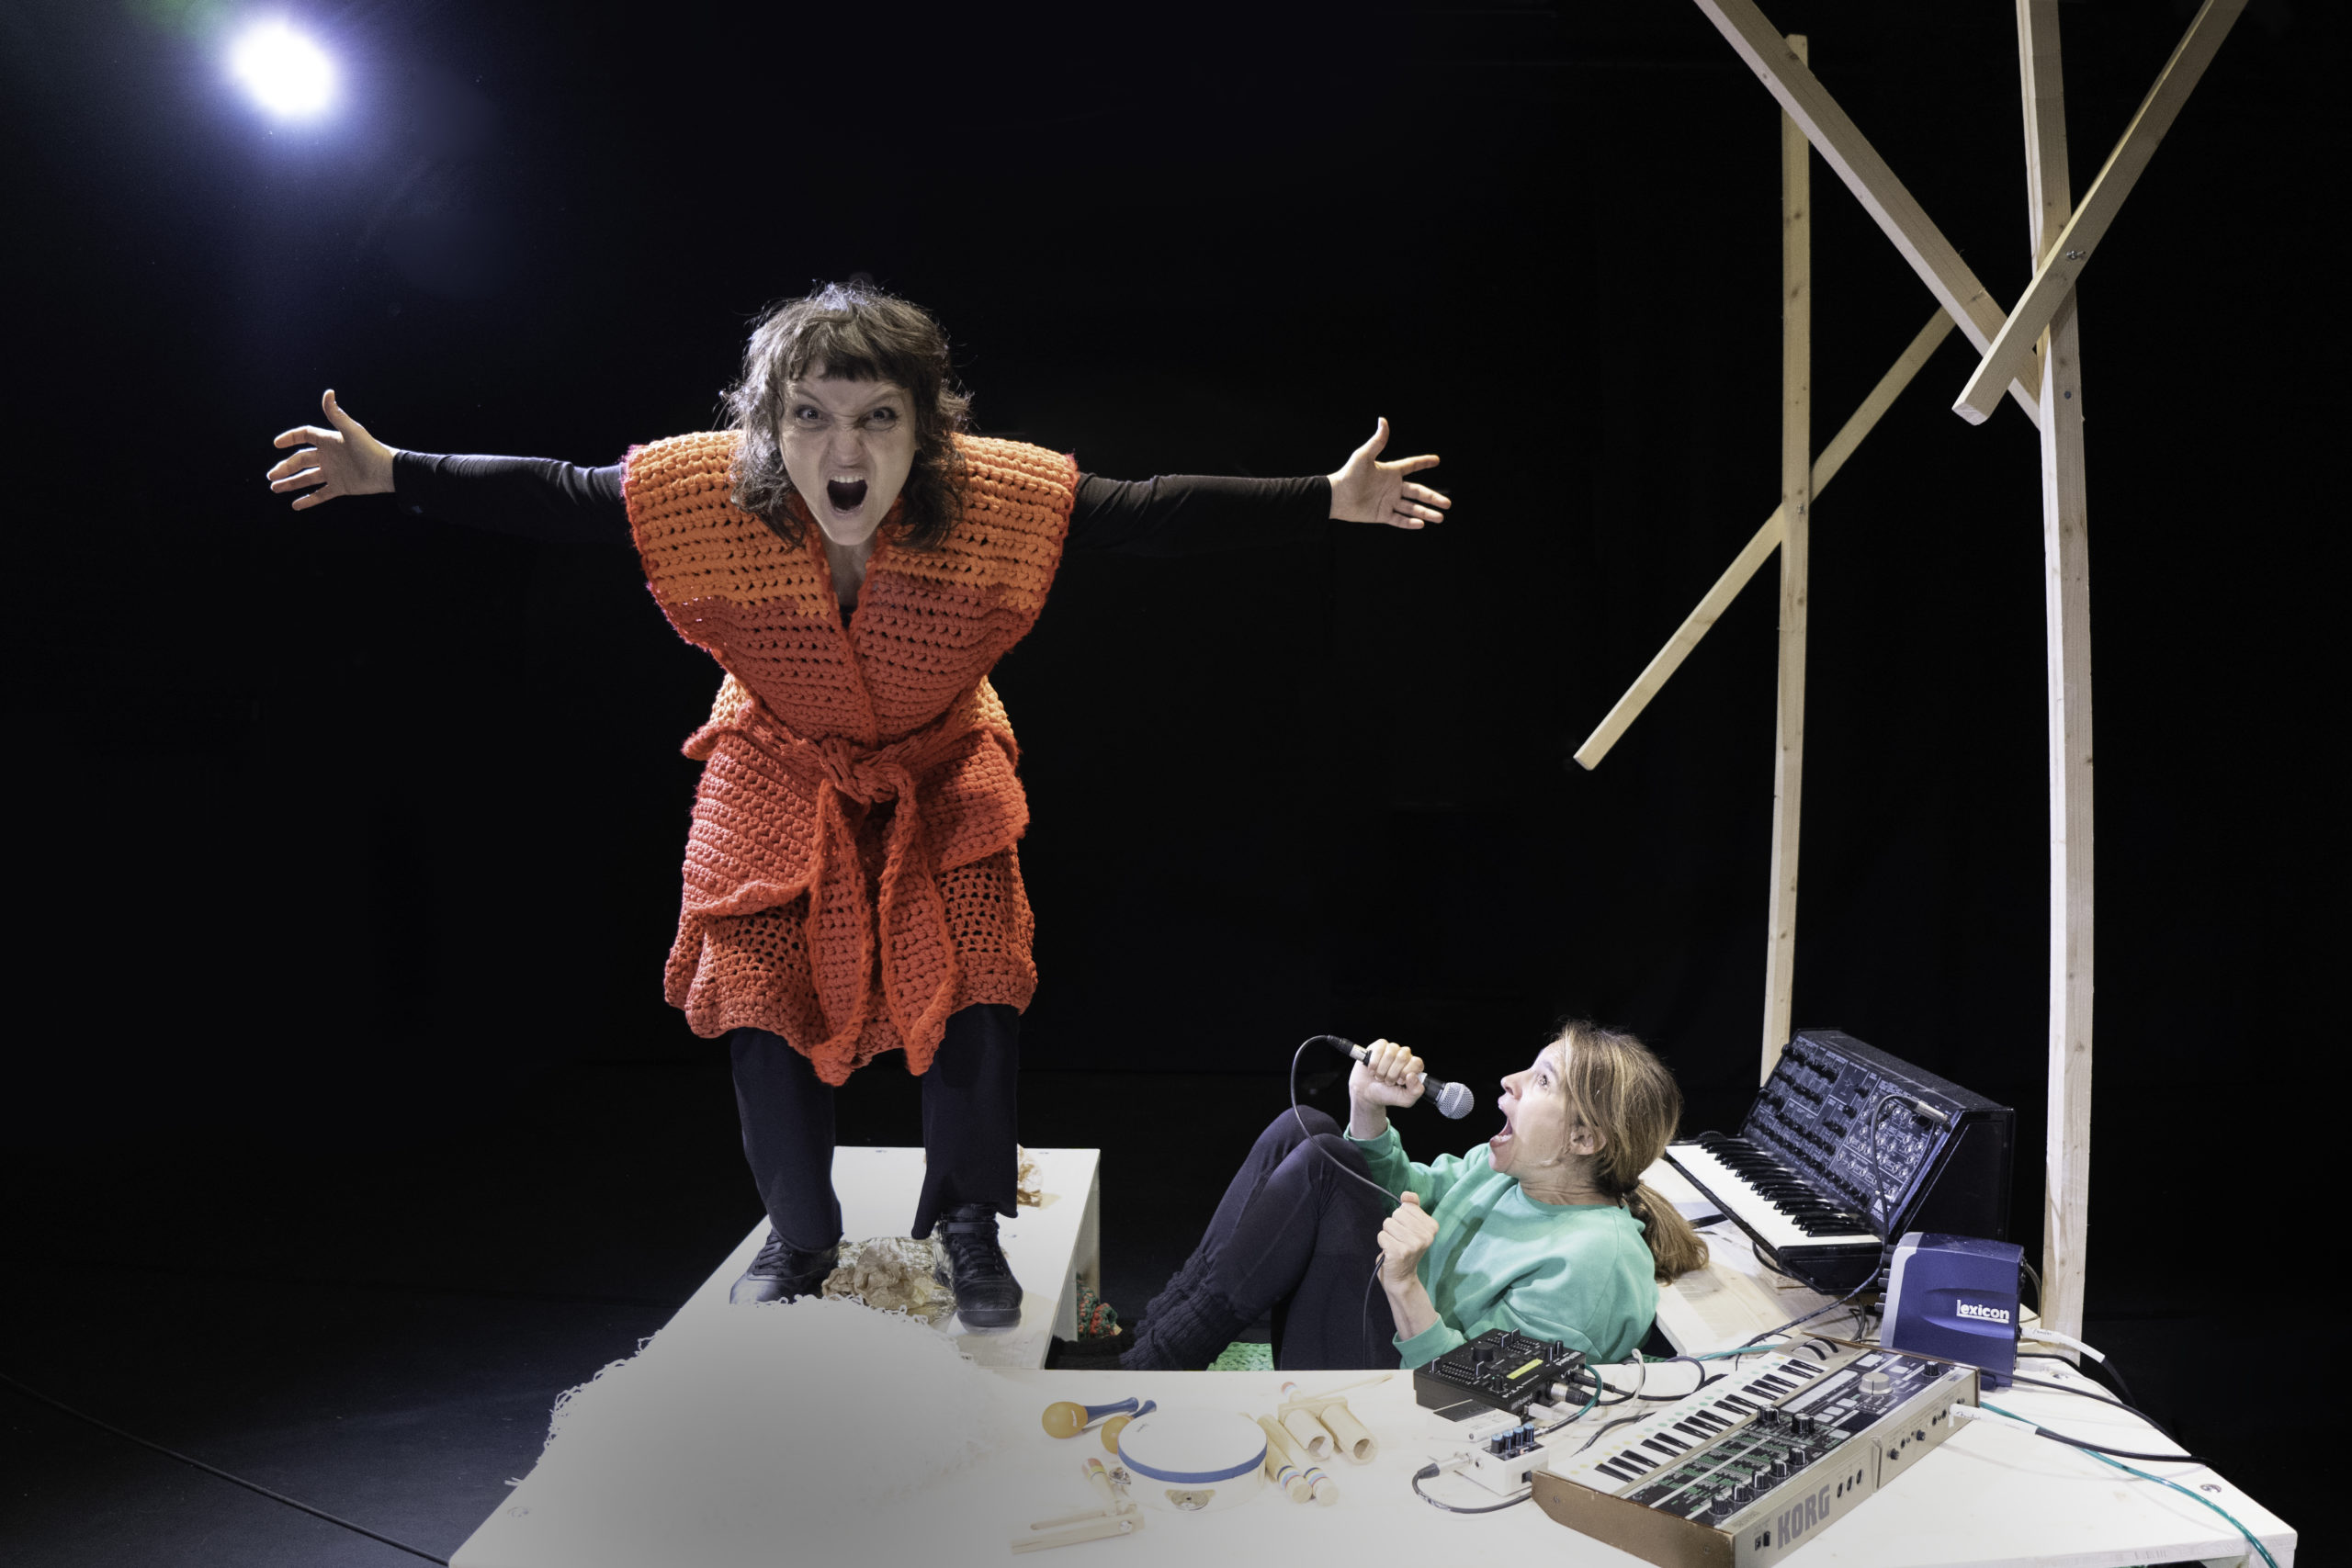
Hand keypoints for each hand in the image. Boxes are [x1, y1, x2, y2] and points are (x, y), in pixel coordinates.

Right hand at [267, 390, 396, 509]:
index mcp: (329, 441)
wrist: (388, 472)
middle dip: (285, 468)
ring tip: (274, 488)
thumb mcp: (351, 431)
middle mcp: (329, 456)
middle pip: (301, 460)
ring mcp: (333, 473)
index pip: (305, 436)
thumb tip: (328, 392)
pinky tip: (295, 505)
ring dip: (291, 483)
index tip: (276, 444)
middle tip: (271, 475)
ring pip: (307, 478)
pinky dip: (308, 500)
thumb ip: (337, 414)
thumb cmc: (371, 449)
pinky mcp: (340, 487)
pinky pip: (320, 494)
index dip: (290, 438)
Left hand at [1326, 418, 1448, 529]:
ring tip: (1440, 518)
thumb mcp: (1364, 456)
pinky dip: (1410, 523)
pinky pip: (1399, 519)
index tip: (1437, 460)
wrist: (1336, 496)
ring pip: (1411, 508)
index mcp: (1390, 472)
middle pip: (1418, 492)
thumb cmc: (1349, 474)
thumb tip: (1383, 420)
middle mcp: (1392, 487)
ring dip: (1426, 512)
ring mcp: (1388, 502)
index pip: (1411, 466)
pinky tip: (1421, 524)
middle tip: (1448, 504)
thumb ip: (1378, 441)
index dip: (1423, 462)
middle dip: (1433, 498)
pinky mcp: (1381, 515)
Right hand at [1347, 1037, 1424, 1135]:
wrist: (1366, 1093)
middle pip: (1402, 1057)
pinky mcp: (1379, 1046)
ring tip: (1380, 1076)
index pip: (1416, 1062)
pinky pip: (1379, 1049)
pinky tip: (1372, 1070)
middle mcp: (1404, 1055)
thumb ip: (1416, 1091)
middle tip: (1388, 1081)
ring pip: (1390, 1054)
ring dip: (1382, 1070)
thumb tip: (1412, 1075)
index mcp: (1413, 1066)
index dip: (1406, 1073)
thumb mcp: (1405, 1099)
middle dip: (1392, 1074)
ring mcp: (1392, 1049)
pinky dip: (1373, 1063)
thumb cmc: (1386, 1094)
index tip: (1399, 1082)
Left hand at [1378, 1191, 1438, 1292]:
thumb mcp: (1413, 1226)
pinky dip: (1382, 1243)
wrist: (1402, 1277)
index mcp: (1432, 1226)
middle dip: (1394, 1225)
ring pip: (1388, 1223)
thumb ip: (1412, 1207)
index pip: (1407, 1206)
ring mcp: (1413, 1245)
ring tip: (1395, 1245)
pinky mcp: (1399, 1252)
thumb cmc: (1406, 1248)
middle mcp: (1425, 1236)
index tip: (1408, 1232)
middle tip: (1400, 1239)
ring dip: (1387, 1234)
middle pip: (1396, 1213)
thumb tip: (1407, 1195)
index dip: (1402, 1218)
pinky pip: (1382, 1235)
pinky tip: (1390, 1252)